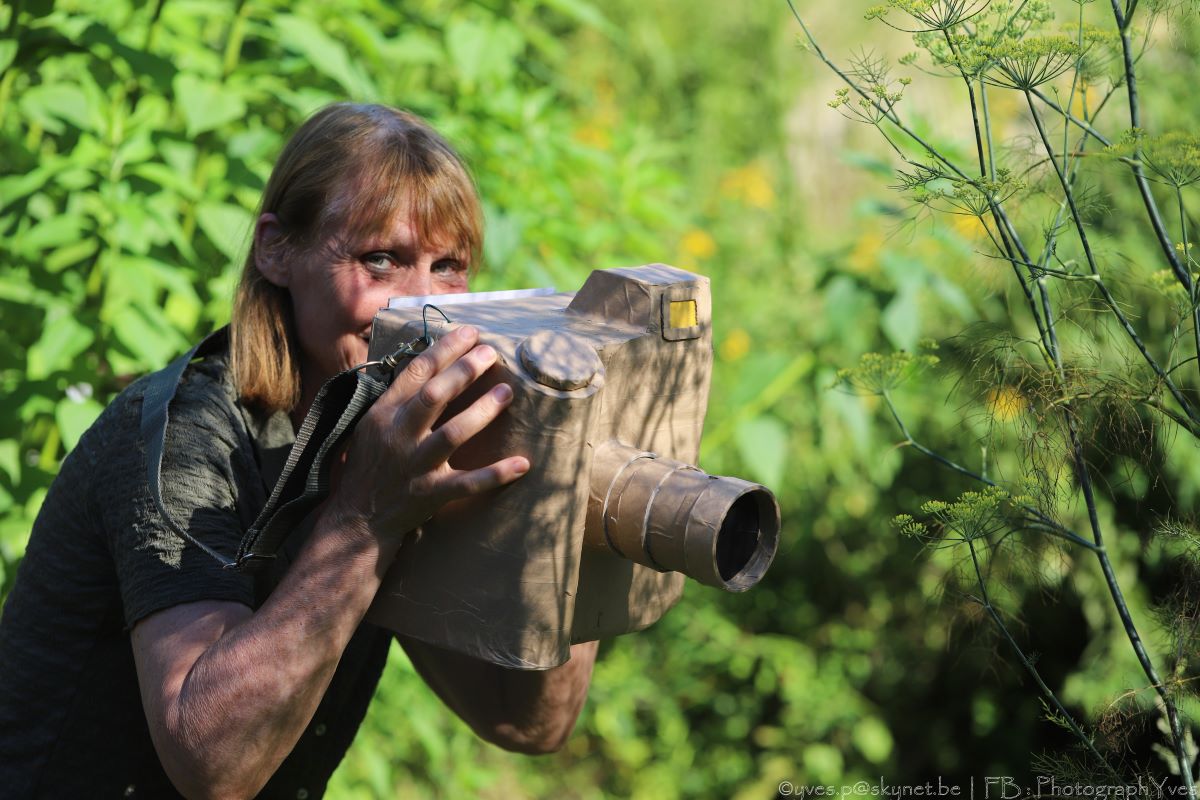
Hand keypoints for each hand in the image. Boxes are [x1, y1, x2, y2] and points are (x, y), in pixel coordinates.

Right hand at [331, 325, 528, 538]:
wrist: (358, 518)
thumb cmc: (371, 464)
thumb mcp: (372, 424)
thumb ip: (399, 397)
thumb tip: (431, 361)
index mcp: (384, 413)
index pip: (416, 372)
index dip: (444, 349)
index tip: (470, 332)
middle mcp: (398, 435)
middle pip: (434, 396)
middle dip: (464, 371)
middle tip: (491, 353)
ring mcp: (415, 465)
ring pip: (452, 434)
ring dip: (482, 412)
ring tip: (506, 393)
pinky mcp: (430, 493)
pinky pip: (467, 483)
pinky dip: (495, 474)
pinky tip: (522, 463)